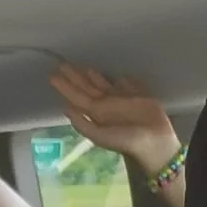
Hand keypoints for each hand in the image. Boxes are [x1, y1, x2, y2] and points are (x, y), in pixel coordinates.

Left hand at [48, 64, 178, 177]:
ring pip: (104, 84)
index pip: (77, 97)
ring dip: (93, 75)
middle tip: (62, 64)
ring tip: (83, 66)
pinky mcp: (138, 95)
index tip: (52, 76)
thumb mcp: (99, 135)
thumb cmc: (126, 140)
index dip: (65, 87)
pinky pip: (127, 84)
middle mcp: (106, 105)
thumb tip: (65, 108)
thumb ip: (82, 123)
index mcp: (96, 113)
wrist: (154, 142)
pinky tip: (117, 74)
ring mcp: (121, 99)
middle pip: (87, 88)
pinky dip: (122, 79)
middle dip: (75, 77)